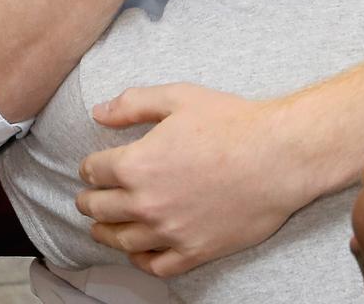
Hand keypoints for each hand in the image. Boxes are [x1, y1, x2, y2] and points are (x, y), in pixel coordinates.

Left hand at [76, 83, 308, 276]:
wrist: (276, 156)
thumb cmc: (230, 122)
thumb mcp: (177, 97)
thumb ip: (132, 104)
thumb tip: (98, 112)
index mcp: (137, 164)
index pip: (94, 171)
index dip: (89, 167)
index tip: (91, 168)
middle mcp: (147, 203)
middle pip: (101, 209)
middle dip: (89, 202)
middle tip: (86, 200)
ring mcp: (170, 232)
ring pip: (122, 241)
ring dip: (105, 234)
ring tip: (101, 228)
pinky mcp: (195, 251)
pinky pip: (156, 266)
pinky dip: (140, 260)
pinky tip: (138, 251)